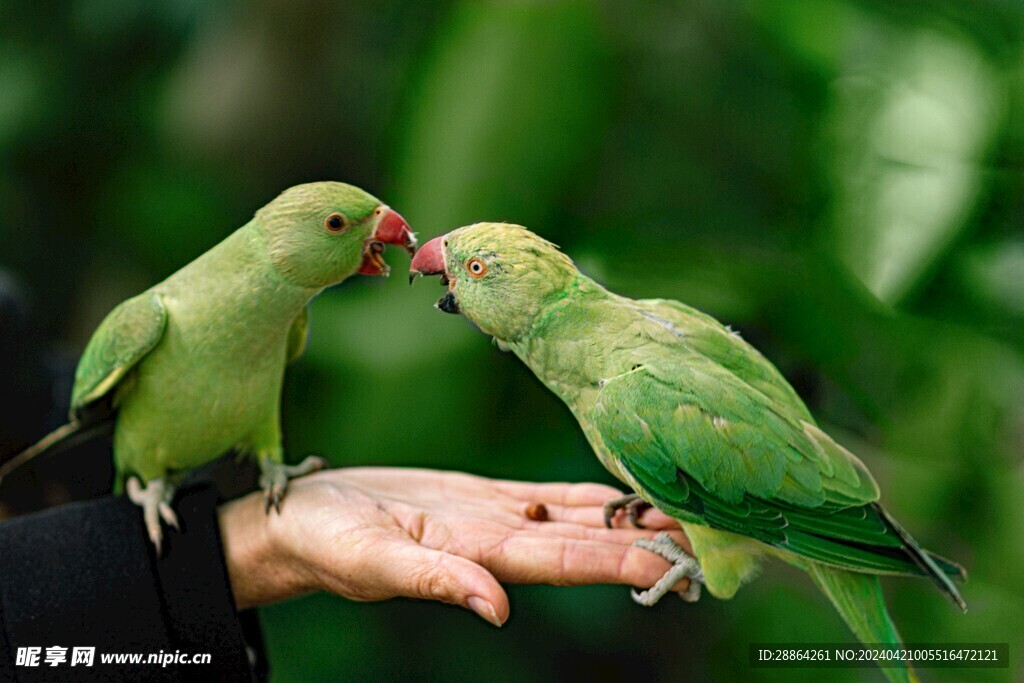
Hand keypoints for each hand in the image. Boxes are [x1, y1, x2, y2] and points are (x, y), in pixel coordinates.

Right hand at [218, 467, 690, 625]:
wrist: (304, 519)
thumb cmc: (327, 543)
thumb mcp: (374, 563)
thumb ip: (437, 581)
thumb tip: (496, 609)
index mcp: (482, 555)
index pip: (568, 559)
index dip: (623, 563)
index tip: (679, 564)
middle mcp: (501, 539)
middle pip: (587, 541)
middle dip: (646, 542)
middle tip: (713, 534)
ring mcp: (495, 517)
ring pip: (577, 518)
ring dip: (630, 520)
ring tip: (687, 513)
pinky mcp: (482, 497)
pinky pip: (548, 496)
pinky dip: (590, 498)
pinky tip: (626, 494)